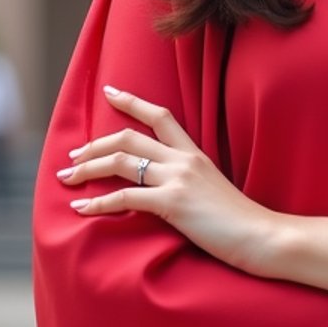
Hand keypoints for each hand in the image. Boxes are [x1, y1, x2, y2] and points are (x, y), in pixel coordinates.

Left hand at [58, 85, 276, 270]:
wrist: (261, 234)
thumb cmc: (240, 221)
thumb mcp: (212, 190)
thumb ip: (189, 182)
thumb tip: (165, 188)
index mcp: (194, 153)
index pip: (160, 115)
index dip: (131, 101)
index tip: (109, 92)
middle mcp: (183, 159)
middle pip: (129, 137)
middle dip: (94, 145)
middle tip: (72, 157)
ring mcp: (178, 179)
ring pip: (121, 161)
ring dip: (87, 168)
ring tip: (66, 178)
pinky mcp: (172, 203)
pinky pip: (125, 197)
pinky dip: (97, 202)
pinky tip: (81, 209)